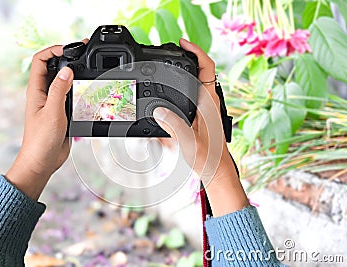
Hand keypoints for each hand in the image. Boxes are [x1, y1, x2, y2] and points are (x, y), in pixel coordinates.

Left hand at [6, 40, 87, 200]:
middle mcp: (43, 94)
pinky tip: (88, 91)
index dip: (53, 50)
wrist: (42, 161)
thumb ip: (59, 90)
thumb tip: (67, 70)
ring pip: (63, 81)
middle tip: (84, 55)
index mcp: (36, 91)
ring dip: (75, 74)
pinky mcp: (61, 112)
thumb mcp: (52, 112)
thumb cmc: (41, 140)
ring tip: (88, 70)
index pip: (40, 61)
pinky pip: (70, 96)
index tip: (70, 49)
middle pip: (53, 67)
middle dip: (67, 58)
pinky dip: (79, 90)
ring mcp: (52, 103)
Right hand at [153, 39, 248, 215]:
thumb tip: (159, 111)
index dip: (196, 52)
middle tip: (173, 51)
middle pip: (203, 70)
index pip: (207, 68)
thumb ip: (174, 125)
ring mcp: (207, 108)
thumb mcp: (188, 142)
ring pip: (199, 81)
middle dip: (189, 57)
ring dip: (187, 70)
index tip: (183, 44)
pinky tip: (173, 90)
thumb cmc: (208, 157)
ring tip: (171, 65)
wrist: (216, 169)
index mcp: (209, 103)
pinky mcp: (203, 114)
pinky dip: (185, 84)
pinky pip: (194, 92)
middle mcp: (210, 102)